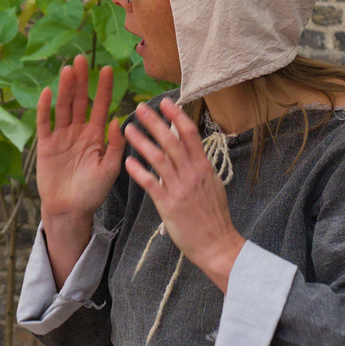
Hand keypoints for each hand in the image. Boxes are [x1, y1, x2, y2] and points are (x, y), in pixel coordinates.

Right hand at [36, 58, 127, 284]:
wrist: (70, 210)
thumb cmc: (93, 192)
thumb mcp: (110, 169)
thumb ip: (116, 146)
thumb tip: (119, 120)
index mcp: (96, 136)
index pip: (101, 107)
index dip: (104, 88)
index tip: (108, 69)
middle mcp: (78, 132)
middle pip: (79, 101)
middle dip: (81, 80)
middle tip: (82, 59)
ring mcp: (61, 137)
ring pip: (62, 107)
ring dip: (64, 88)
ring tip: (67, 69)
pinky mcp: (45, 145)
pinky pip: (44, 123)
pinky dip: (45, 108)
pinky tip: (47, 92)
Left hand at [122, 98, 245, 290]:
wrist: (217, 244)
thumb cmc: (214, 216)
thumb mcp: (212, 185)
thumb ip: (199, 165)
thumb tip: (191, 147)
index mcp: (204, 167)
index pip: (190, 135)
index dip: (177, 116)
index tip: (166, 102)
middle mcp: (192, 174)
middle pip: (171, 141)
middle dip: (154, 122)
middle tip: (140, 108)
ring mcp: (180, 188)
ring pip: (158, 158)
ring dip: (141, 141)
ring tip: (127, 128)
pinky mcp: (169, 204)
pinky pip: (151, 183)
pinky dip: (139, 171)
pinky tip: (127, 161)